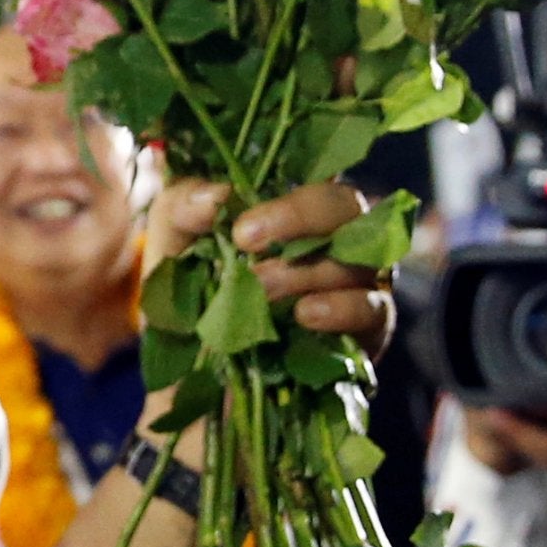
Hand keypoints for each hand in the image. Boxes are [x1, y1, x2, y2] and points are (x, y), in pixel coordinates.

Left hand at [145, 177, 394, 352]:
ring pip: (357, 258)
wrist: (192, 372)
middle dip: (301, 218)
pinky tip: (305, 315)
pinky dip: (342, 307)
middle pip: (348, 205)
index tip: (241, 230)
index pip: (311, 174)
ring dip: (305, 271)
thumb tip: (218, 196)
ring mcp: (356, 282)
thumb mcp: (172, 240)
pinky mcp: (367, 331)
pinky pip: (374, 309)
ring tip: (259, 290)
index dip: (287, 198)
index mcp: (290, 205)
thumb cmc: (188, 289)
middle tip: (248, 245)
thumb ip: (184, 205)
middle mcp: (333, 236)